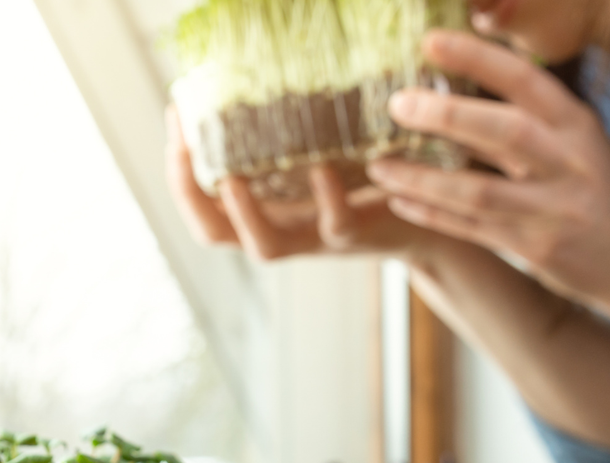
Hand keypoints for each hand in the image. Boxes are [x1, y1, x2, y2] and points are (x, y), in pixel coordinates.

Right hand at [165, 107, 455, 262]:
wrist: (434, 214)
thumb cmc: (373, 170)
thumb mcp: (322, 150)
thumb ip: (290, 129)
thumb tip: (254, 66)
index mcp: (266, 210)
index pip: (201, 207)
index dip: (177, 171)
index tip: (175, 117)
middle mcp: (283, 229)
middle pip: (213, 233)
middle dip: (189, 193)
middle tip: (184, 146)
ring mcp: (317, 236)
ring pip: (265, 248)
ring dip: (244, 214)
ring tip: (232, 178)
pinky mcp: (358, 231)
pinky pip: (336, 222)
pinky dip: (327, 194)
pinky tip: (322, 165)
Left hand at [367, 30, 609, 313]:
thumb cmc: (595, 193)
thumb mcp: (573, 146)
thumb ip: (523, 124)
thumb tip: (451, 92)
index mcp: (577, 125)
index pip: (526, 80)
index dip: (478, 59)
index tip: (431, 42)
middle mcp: (570, 162)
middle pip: (505, 131)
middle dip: (447, 116)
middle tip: (396, 104)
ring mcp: (555, 209)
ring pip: (478, 192)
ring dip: (423, 179)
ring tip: (379, 167)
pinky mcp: (538, 250)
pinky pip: (474, 230)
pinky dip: (434, 215)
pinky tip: (400, 202)